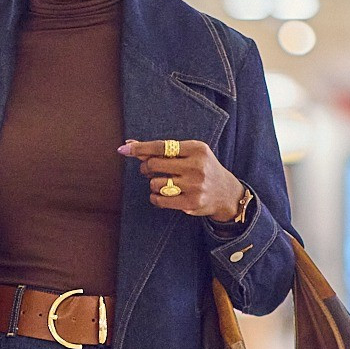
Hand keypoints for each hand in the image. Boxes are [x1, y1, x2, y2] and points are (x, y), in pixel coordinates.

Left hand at [117, 139, 243, 220]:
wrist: (225, 192)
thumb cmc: (201, 169)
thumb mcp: (188, 154)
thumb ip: (162, 150)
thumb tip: (129, 145)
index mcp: (196, 148)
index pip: (162, 146)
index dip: (141, 148)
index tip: (124, 149)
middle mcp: (196, 166)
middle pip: (155, 164)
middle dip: (146, 167)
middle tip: (148, 169)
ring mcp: (194, 186)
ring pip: (155, 184)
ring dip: (152, 184)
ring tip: (161, 184)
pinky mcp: (191, 203)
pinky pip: (160, 200)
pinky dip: (154, 198)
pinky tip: (160, 195)